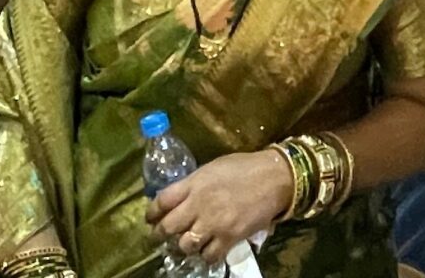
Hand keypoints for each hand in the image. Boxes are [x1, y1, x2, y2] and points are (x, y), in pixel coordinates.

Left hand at [147, 149, 292, 262]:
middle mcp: (199, 204)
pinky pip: (208, 256)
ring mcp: (214, 223)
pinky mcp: (229, 237)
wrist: (274, 178)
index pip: (162, 201)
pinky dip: (205, 256)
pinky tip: (208, 250)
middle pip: (168, 227)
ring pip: (185, 245)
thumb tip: (180, 197)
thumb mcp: (213, 168)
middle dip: (160, 235)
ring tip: (187, 244)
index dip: (151, 213)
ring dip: (184, 246)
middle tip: (160, 238)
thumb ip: (194, 184)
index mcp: (194, 183)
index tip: (150, 219)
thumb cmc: (244, 168)